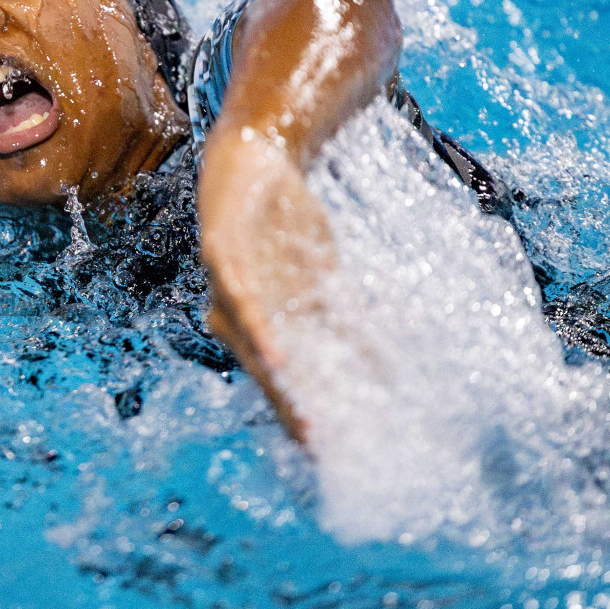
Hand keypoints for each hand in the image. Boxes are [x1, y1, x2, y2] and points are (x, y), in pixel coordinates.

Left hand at [197, 128, 337, 441]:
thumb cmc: (286, 223)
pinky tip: (274, 352)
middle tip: (322, 444)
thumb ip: (349, 324)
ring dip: (275, 378)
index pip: (282, 377)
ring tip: (302, 412)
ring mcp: (222, 284)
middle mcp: (234, 313)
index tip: (332, 451)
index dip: (304, 412)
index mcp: (260, 323)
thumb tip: (391, 372)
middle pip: (265, 368)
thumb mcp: (325, 280)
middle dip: (294, 407)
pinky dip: (255, 325)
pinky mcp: (218, 252)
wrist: (258, 157)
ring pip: (248, 340)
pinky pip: (236, 294)